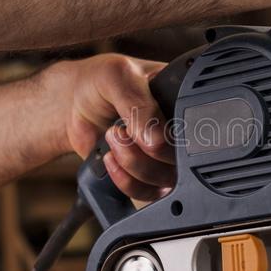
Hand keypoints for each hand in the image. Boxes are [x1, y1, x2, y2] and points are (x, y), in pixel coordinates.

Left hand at [52, 54, 174, 201]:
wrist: (72, 104)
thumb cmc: (98, 82)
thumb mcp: (118, 77)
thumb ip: (138, 106)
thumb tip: (157, 142)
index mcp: (182, 99)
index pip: (197, 126)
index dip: (175, 134)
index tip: (145, 127)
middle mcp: (178, 130)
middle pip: (184, 159)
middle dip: (148, 151)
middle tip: (120, 129)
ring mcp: (164, 155)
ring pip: (166, 179)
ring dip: (134, 164)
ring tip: (112, 137)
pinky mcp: (147, 175)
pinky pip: (148, 193)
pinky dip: (126, 181)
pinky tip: (110, 158)